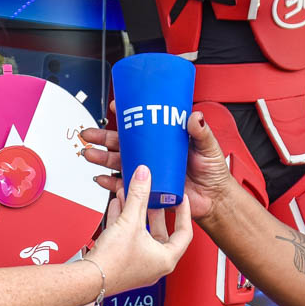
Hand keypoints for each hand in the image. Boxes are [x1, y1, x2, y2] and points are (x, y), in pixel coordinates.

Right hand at [80, 104, 232, 221]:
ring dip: (101, 158)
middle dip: (102, 138)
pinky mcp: (148, 190)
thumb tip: (195, 116)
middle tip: (89, 134)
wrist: (215, 199)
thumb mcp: (208, 146)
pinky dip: (110, 182)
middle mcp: (152, 154)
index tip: (114, 107)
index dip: (125, 115)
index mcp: (163, 140)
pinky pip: (124, 186)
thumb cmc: (213, 172)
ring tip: (90, 154)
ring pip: (118, 162)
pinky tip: (101, 178)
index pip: (140, 125)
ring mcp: (149, 172)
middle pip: (122, 143)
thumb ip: (201, 132)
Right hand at [86, 164, 191, 295]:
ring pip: (142, 234)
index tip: (181, 199)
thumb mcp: (130, 221)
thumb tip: (143, 176)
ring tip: (132, 196)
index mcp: (166, 259)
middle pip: (161, 231)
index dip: (184, 212)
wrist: (88, 280)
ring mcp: (139, 265)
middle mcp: (155, 265)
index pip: (184, 232)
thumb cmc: (113, 263)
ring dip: (136, 213)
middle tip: (155, 196)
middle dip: (154, 210)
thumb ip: (138, 195)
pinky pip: (128, 238)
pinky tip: (118, 207)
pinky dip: (124, 222)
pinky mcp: (123, 263)